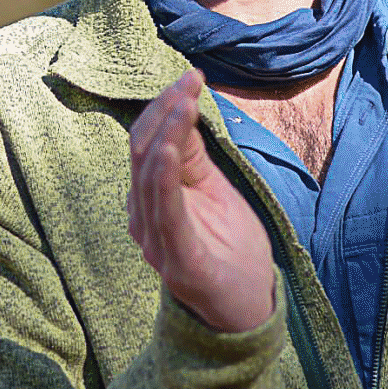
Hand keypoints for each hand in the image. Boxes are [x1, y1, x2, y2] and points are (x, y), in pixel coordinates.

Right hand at [127, 69, 277, 332]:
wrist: (245, 312)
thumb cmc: (229, 250)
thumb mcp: (216, 193)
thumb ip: (195, 159)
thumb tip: (184, 109)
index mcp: (151, 201)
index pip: (145, 143)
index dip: (164, 106)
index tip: (190, 76)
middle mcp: (144, 219)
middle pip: (142, 152)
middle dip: (166, 110)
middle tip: (190, 80)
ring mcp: (156, 240)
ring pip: (149, 176)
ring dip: (167, 133)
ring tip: (185, 101)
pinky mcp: (177, 259)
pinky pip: (164, 212)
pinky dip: (164, 177)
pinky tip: (172, 150)